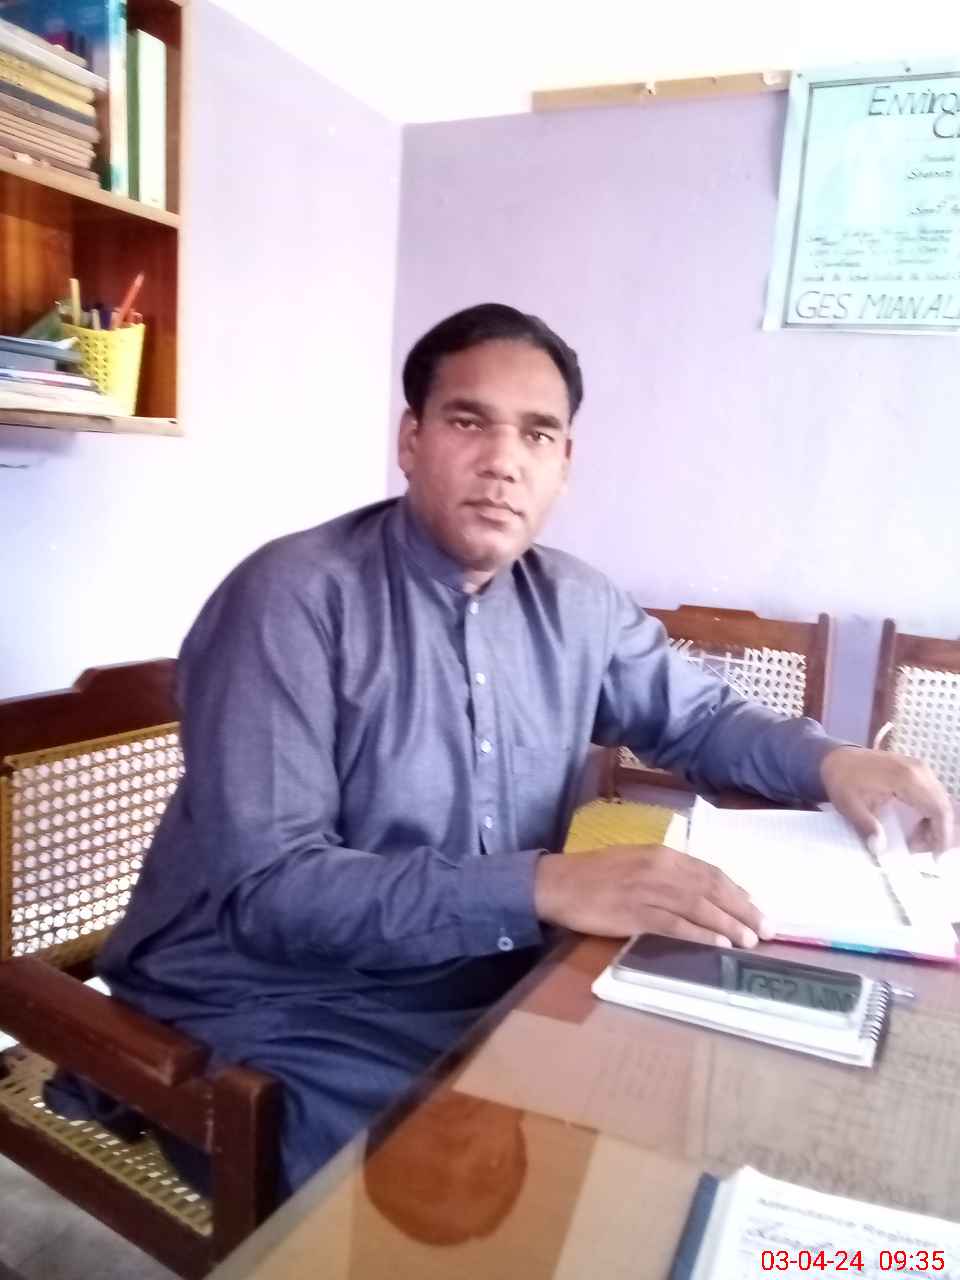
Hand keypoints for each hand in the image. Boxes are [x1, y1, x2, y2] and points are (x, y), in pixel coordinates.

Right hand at [534, 845, 772, 946]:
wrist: (556, 883)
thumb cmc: (596, 874)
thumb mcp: (637, 862)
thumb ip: (667, 873)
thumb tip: (701, 892)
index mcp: (662, 854)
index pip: (710, 872)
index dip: (738, 892)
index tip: (758, 908)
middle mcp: (660, 869)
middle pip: (711, 889)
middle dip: (743, 910)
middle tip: (767, 929)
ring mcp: (647, 891)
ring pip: (698, 907)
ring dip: (728, 924)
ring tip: (750, 940)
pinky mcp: (634, 913)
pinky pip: (675, 925)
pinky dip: (700, 934)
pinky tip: (718, 944)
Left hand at [820, 746, 954, 853]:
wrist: (836, 757)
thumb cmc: (841, 779)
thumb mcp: (849, 805)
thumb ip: (866, 827)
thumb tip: (879, 849)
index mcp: (905, 778)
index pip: (937, 809)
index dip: (941, 835)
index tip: (935, 857)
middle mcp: (919, 770)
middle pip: (943, 806)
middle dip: (937, 832)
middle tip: (916, 848)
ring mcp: (919, 767)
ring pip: (940, 800)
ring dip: (934, 823)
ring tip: (913, 839)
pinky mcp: (916, 769)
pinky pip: (933, 793)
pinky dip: (930, 812)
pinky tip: (915, 825)